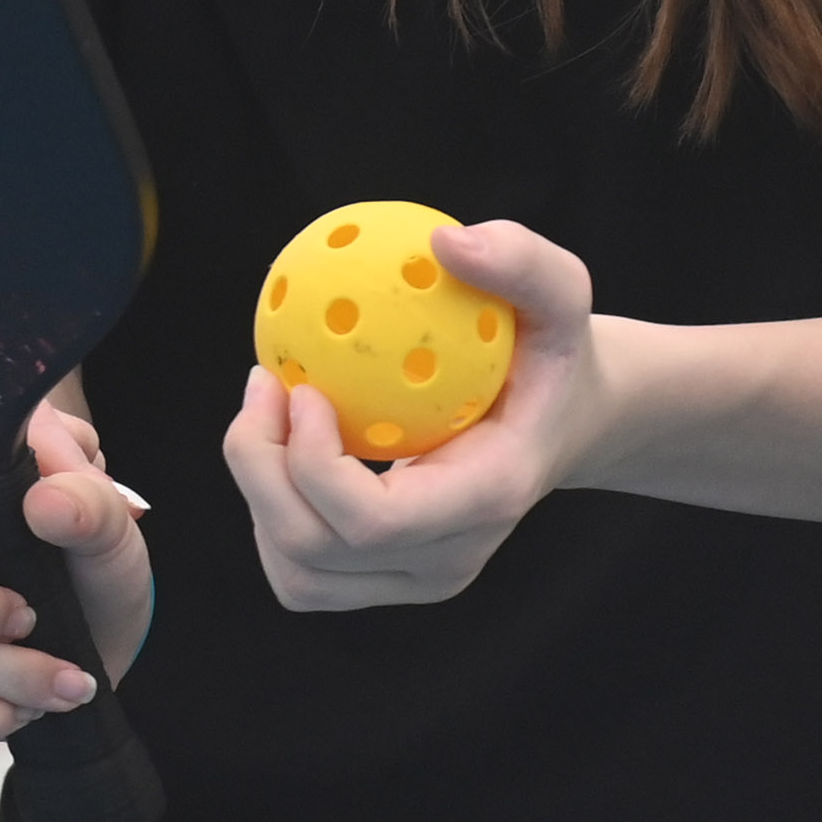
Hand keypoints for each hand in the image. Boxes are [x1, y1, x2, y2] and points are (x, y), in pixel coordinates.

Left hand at [229, 217, 598, 609]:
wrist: (564, 420)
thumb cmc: (553, 351)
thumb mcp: (562, 293)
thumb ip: (521, 260)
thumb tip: (444, 240)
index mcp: (486, 499)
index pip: (375, 521)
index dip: (313, 466)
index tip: (302, 388)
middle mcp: (450, 560)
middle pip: (314, 550)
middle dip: (260, 466)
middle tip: (263, 382)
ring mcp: (416, 579)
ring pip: (296, 571)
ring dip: (257, 489)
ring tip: (265, 409)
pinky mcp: (387, 581)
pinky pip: (299, 570)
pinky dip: (270, 512)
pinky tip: (281, 442)